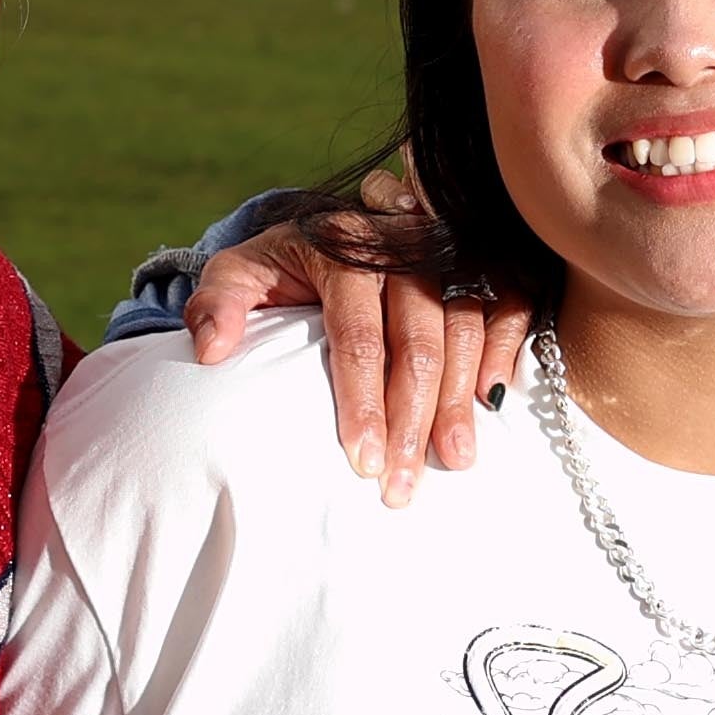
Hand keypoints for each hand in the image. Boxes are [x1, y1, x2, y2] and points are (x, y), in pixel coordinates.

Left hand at [181, 173, 535, 505]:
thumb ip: (216, 303)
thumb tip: (209, 349)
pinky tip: (493, 399)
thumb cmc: (283, 263)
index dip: (362, 403)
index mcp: (343, 249)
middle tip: (402, 486)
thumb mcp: (239, 271)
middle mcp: (401, 247)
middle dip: (412, 421)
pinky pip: (504, 303)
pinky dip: (504, 348)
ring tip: (452, 461)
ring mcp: (445, 254)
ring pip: (463, 331)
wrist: (332, 227)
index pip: (357, 337)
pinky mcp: (475, 263)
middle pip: (417, 343)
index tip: (362, 462)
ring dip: (458, 402)